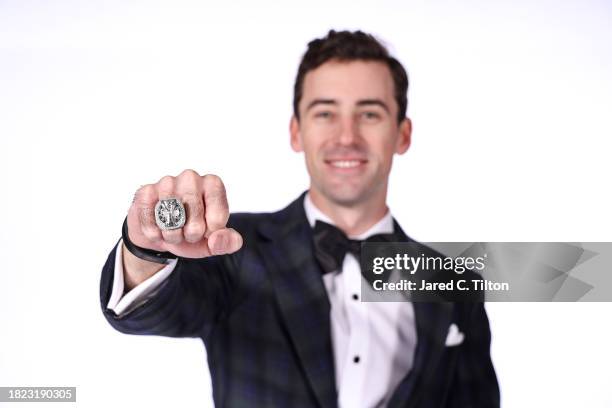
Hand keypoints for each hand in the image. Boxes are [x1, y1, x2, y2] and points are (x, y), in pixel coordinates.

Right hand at [126, 170, 242, 258]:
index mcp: (213, 184)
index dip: (209, 233)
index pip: (217, 221)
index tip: (205, 227)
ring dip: (172, 236)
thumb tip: (218, 238)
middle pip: (195, 225)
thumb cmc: (191, 231)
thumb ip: (228, 242)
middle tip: (186, 229)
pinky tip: (157, 226)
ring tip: (173, 227)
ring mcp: (167, 182)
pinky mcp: (145, 192)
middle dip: (190, 236)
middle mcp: (191, 177)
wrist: (160, 231)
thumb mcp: (214, 240)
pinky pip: (151, 225)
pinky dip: (155, 234)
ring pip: (172, 225)